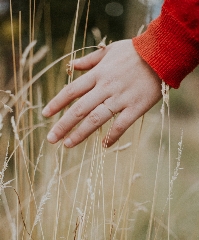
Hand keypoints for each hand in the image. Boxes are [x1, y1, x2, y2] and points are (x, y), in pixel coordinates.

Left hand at [42, 39, 161, 147]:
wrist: (162, 54)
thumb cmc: (134, 52)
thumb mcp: (109, 50)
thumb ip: (89, 60)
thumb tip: (70, 66)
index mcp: (98, 75)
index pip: (71, 91)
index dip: (56, 104)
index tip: (45, 115)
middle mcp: (105, 88)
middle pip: (79, 109)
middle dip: (62, 125)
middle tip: (51, 139)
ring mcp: (120, 99)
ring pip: (96, 119)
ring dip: (80, 134)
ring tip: (68, 145)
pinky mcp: (136, 107)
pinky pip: (122, 125)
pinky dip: (113, 136)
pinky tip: (105, 146)